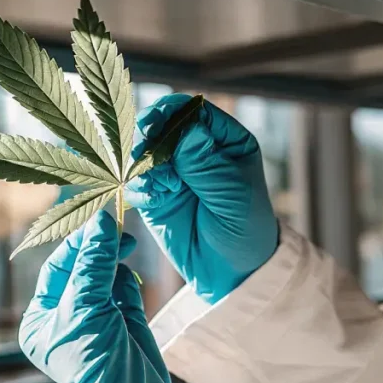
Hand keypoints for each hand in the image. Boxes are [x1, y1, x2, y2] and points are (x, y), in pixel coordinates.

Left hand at [19, 211, 172, 382]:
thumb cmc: (95, 358)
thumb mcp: (88, 305)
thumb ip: (95, 261)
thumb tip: (102, 220)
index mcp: (40, 319)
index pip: (57, 267)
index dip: (79, 242)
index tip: (102, 220)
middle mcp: (64, 318)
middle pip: (82, 270)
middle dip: (99, 249)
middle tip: (120, 227)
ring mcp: (95, 321)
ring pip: (105, 278)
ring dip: (114, 262)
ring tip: (127, 243)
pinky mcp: (124, 324)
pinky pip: (124, 291)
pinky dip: (128, 280)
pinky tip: (132, 272)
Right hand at [126, 94, 279, 303]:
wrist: (233, 271)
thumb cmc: (245, 229)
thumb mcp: (233, 195)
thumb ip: (207, 164)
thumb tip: (188, 130)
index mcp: (224, 139)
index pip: (192, 111)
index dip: (170, 112)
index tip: (153, 124)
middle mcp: (195, 149)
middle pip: (161, 125)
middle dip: (148, 136)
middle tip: (144, 154)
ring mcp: (173, 171)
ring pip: (143, 152)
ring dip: (143, 164)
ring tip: (161, 187)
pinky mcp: (155, 194)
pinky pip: (136, 181)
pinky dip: (139, 187)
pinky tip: (155, 201)